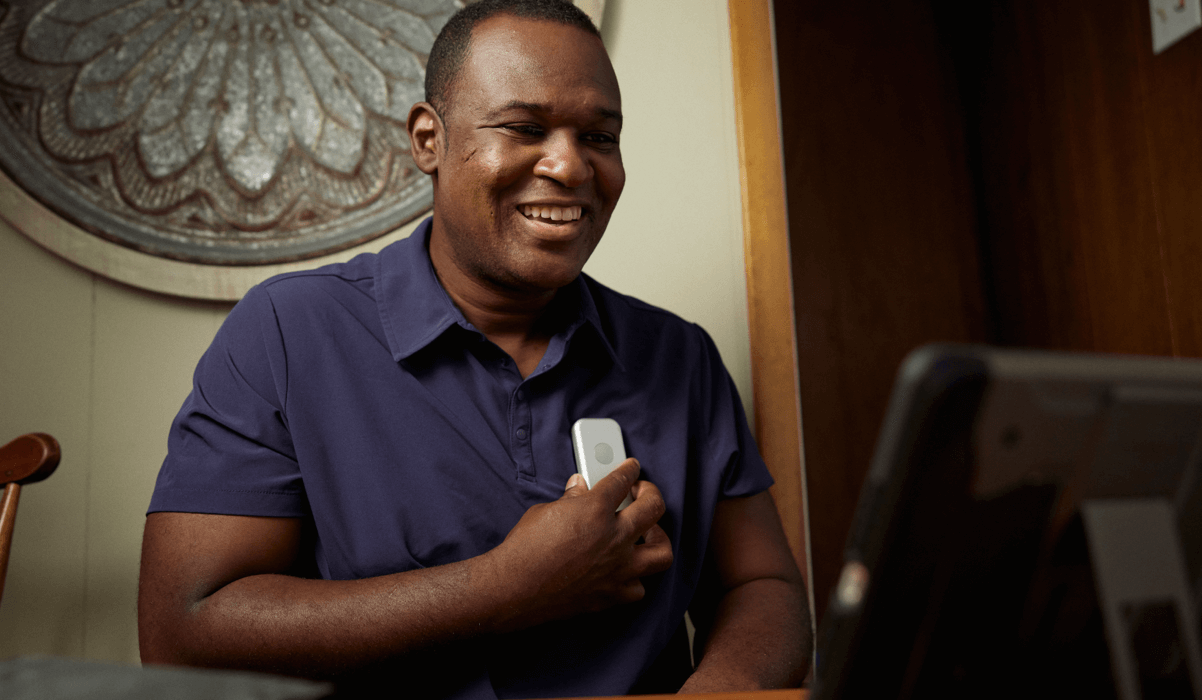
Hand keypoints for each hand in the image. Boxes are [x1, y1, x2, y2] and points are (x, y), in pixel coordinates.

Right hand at [486, 458, 672, 630]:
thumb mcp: (544, 512)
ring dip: (659, 536)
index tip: (631, 467)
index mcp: (595, 510)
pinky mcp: (611, 594)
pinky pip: (639, 587)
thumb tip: (579, 487)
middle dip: (651, 492)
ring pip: (662, 550)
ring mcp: (617, 568)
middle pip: (653, 507)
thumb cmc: (524, 549)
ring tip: (648, 531)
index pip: (621, 480)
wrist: (513, 590)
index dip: (628, 470)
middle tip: (642, 492)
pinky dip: (635, 577)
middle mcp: (613, 538)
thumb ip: (570, 499)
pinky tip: (626, 569)